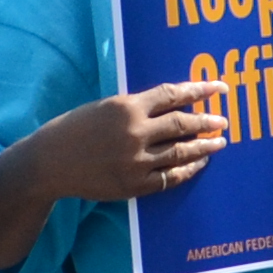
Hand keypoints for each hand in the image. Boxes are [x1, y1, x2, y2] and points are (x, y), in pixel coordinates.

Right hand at [45, 78, 229, 202]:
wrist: (50, 162)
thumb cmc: (74, 129)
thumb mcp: (103, 107)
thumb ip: (135, 107)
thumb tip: (171, 107)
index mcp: (127, 107)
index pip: (173, 95)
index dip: (199, 90)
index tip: (219, 88)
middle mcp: (135, 132)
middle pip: (183, 124)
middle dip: (207, 122)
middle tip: (222, 121)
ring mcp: (136, 160)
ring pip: (181, 152)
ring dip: (204, 147)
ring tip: (219, 143)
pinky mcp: (134, 184)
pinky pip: (170, 177)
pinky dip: (187, 170)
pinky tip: (197, 164)